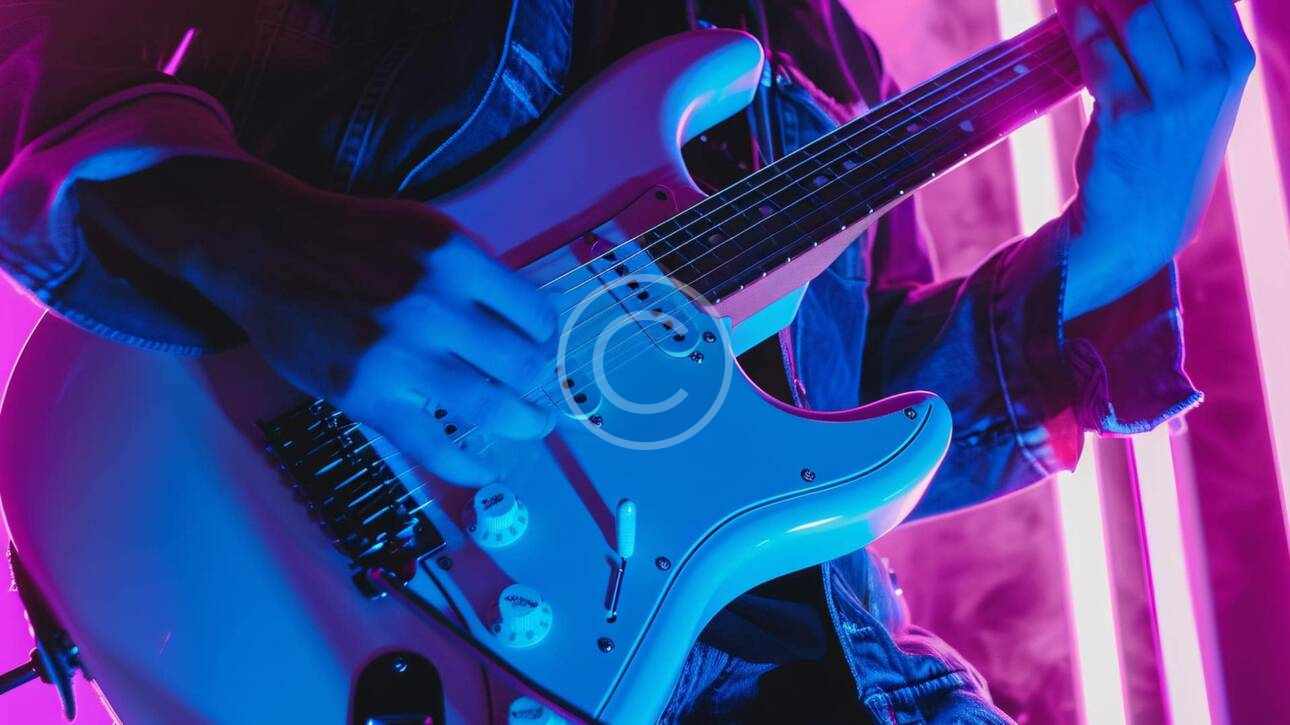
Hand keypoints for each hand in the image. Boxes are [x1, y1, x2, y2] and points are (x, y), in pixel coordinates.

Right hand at [84, 158, 558, 484]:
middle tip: (541, 395)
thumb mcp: (424, 229)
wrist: (264, 247)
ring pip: (489, 406)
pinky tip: (482, 468)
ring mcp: (397, 351)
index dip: (547, 340)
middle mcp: (431, 302)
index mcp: (454, 256)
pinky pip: (431, 443)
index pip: (535, 313)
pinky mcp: (364, 392)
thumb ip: (476, 274)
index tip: (542, 351)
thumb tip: (531, 325)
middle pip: (522, 364)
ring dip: (523, 424)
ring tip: (531, 427)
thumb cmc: (349, 240)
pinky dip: (466, 464)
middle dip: (540, 386)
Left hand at [1055, 0, 1253, 319]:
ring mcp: (1172, 99)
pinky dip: (1077, 19)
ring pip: (1136, 13)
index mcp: (1233, 62)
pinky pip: (1097, 50)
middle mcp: (1212, 77)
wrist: (1138, 226)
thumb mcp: (1197, 93)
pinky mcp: (1126, 116)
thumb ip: (1185, 37)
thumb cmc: (1161, 149)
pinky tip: (1064, 3)